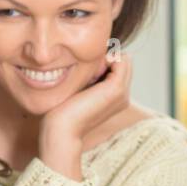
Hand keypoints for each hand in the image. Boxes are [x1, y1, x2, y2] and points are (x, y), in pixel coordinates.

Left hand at [37, 51, 132, 179]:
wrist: (63, 128)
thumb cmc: (64, 110)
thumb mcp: (80, 89)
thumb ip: (91, 76)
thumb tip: (95, 58)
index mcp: (116, 98)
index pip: (119, 68)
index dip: (105, 62)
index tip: (86, 71)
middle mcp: (123, 96)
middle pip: (123, 62)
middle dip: (107, 59)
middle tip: (87, 70)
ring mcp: (123, 93)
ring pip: (123, 60)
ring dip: (106, 58)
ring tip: (89, 72)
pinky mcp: (117, 89)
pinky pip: (122, 60)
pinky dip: (107, 58)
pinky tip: (91, 70)